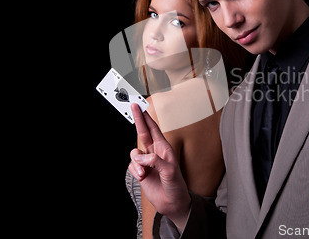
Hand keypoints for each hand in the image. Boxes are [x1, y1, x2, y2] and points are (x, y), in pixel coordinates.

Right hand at [128, 103, 190, 230]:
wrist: (172, 203)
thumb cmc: (176, 186)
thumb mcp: (170, 171)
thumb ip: (155, 161)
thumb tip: (141, 157)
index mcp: (164, 148)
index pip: (153, 129)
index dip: (146, 117)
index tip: (140, 106)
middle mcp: (154, 152)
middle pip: (142, 133)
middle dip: (138, 120)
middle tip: (133, 106)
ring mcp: (147, 162)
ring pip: (134, 153)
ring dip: (137, 162)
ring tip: (144, 173)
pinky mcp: (141, 171)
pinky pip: (132, 165)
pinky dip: (135, 171)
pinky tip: (143, 177)